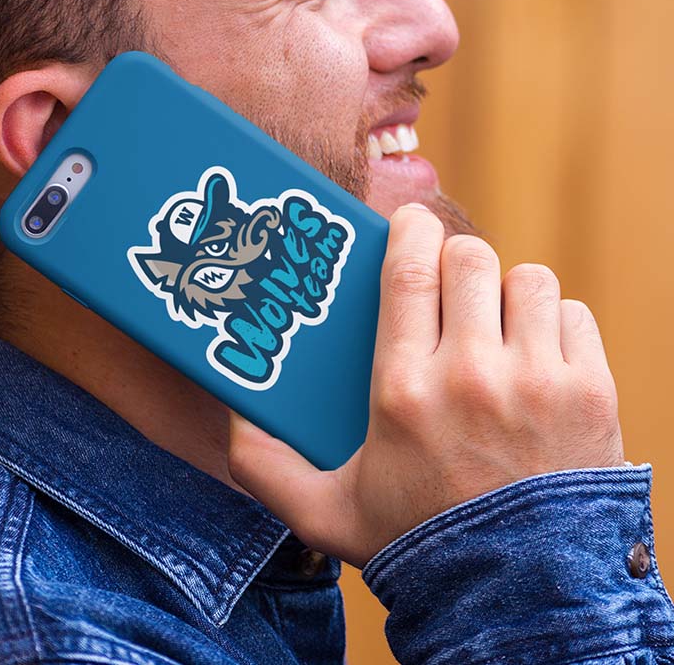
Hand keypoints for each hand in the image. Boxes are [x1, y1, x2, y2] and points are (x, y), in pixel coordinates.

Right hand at [227, 202, 624, 567]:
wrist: (519, 596)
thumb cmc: (418, 544)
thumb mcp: (325, 513)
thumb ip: (265, 468)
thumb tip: (230, 418)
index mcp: (403, 391)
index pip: (409, 274)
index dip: (410, 233)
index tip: (409, 223)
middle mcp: (471, 376)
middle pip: (470, 260)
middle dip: (458, 259)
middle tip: (451, 280)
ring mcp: (537, 383)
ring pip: (528, 281)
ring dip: (509, 292)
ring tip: (497, 321)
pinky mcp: (591, 396)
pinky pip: (574, 318)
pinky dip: (557, 325)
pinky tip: (539, 354)